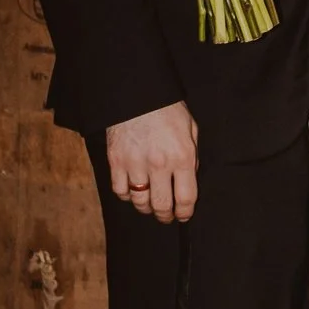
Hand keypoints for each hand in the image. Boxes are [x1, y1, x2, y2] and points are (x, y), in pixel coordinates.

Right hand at [106, 100, 197, 224]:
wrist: (137, 92)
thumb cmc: (167, 108)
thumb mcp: (190, 128)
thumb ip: (191, 156)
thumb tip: (189, 179)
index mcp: (182, 156)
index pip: (186, 198)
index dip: (185, 213)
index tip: (183, 215)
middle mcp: (159, 164)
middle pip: (162, 205)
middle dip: (166, 216)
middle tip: (166, 216)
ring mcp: (135, 163)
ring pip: (140, 201)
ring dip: (146, 207)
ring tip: (150, 205)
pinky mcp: (116, 161)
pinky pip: (120, 190)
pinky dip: (127, 195)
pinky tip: (133, 191)